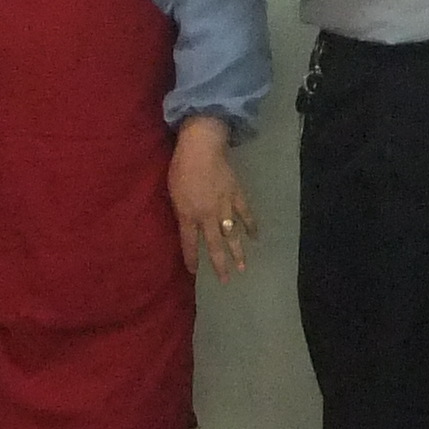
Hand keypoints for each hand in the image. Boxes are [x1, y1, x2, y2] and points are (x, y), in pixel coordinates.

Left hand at [169, 123, 256, 279]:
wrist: (201, 147)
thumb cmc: (181, 167)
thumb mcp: (173, 192)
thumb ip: (180, 211)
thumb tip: (186, 224)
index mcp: (188, 214)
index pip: (189, 243)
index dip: (191, 259)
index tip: (194, 272)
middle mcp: (207, 215)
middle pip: (214, 245)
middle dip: (219, 264)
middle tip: (226, 280)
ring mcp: (224, 206)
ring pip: (232, 234)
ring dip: (238, 252)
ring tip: (243, 267)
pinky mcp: (237, 195)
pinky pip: (246, 214)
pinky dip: (251, 225)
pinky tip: (256, 236)